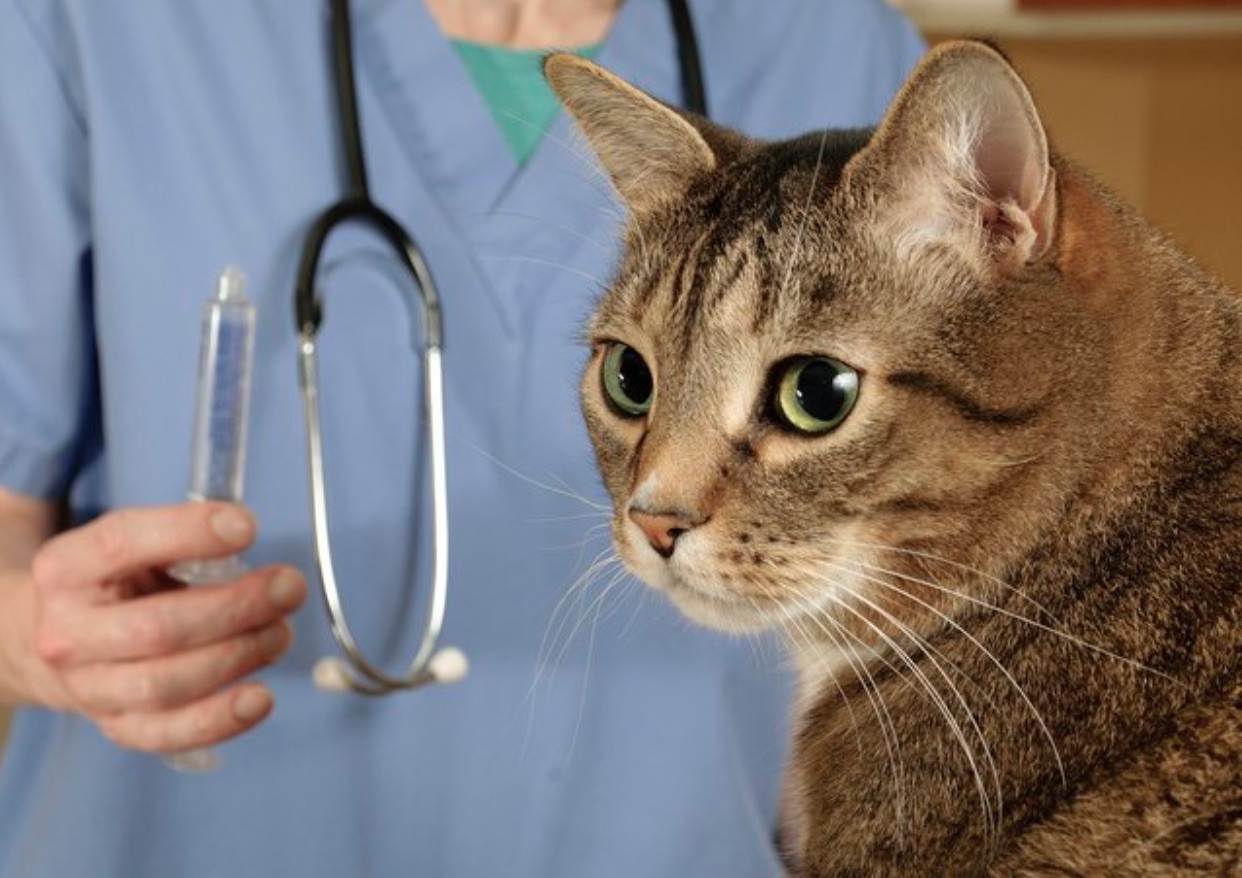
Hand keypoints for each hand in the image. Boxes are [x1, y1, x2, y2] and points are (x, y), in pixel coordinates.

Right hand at [28, 502, 305, 753]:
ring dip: (237, 658)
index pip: (121, 543)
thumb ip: (179, 537)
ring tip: (280, 633)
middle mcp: (66, 633)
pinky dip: (218, 720)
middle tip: (289, 588)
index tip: (247, 527)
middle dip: (236, 607)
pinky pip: (166, 734)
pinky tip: (260, 699)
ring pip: (164, 684)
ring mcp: (86, 688)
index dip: (188, 532)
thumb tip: (243, 533)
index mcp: (65, 568)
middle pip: (156, 627)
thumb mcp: (131, 545)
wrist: (56, 638)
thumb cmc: (116, 583)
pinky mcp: (114, 726)